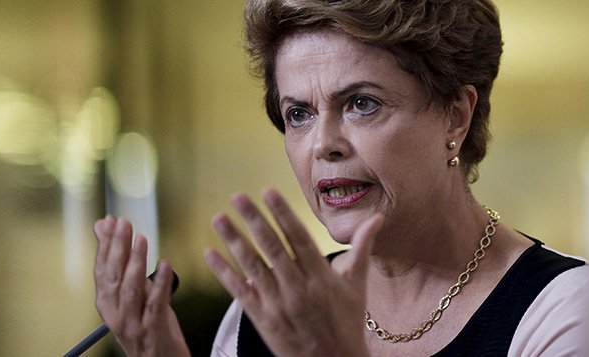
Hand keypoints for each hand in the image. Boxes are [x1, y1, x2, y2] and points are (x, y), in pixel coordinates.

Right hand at [93, 216, 189, 356]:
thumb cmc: (146, 324)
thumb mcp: (132, 294)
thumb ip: (121, 263)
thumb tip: (105, 228)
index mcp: (106, 303)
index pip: (102, 269)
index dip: (106, 245)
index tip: (111, 221)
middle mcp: (115, 314)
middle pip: (113, 277)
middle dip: (117, 248)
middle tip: (124, 224)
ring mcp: (132, 323)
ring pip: (131, 289)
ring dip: (136, 262)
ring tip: (142, 239)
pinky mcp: (153, 330)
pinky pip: (156, 304)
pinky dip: (161, 284)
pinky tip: (167, 266)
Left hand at [204, 189, 383, 355]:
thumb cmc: (348, 322)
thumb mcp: (358, 285)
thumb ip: (363, 248)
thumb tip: (377, 217)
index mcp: (321, 277)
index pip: (299, 238)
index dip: (283, 214)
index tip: (268, 192)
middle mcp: (298, 288)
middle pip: (272, 247)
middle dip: (254, 220)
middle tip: (238, 196)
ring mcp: (278, 304)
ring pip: (253, 266)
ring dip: (234, 240)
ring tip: (219, 218)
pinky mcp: (262, 319)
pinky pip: (240, 292)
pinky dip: (224, 272)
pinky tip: (210, 254)